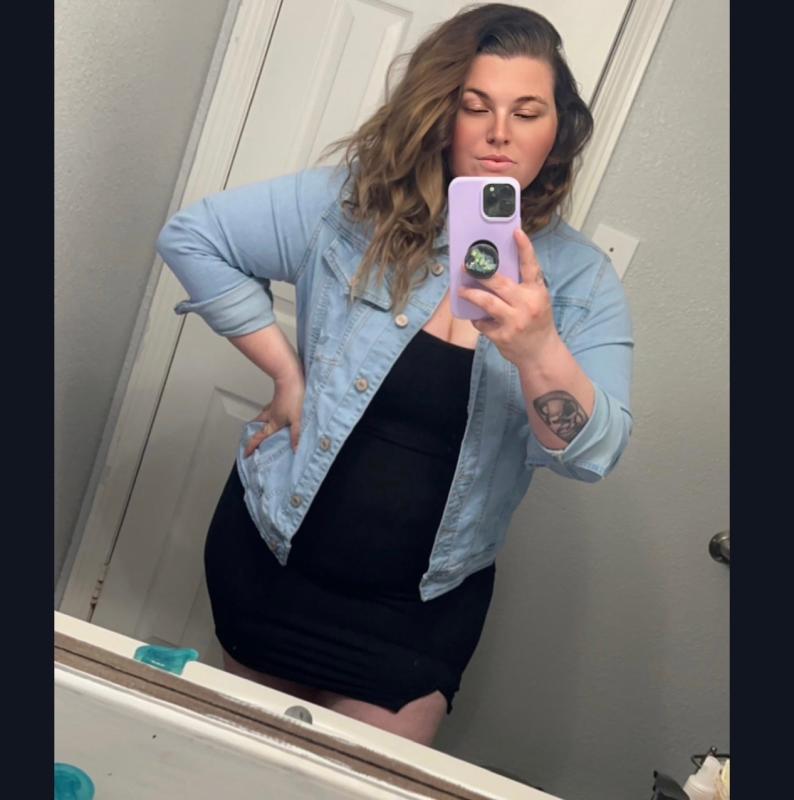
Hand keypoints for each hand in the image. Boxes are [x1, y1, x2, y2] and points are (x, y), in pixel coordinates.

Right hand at [243, 370, 304, 456]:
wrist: (289, 377)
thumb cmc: (293, 397)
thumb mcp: (297, 419)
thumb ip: (296, 434)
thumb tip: (295, 449)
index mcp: (274, 422)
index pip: (259, 437)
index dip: (251, 446)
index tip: (245, 454)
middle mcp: (270, 415)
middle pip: (257, 426)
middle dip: (253, 434)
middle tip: (250, 440)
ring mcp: (272, 407)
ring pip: (262, 417)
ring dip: (259, 423)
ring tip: (260, 428)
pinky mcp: (277, 400)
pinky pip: (269, 410)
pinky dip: (268, 414)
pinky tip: (274, 413)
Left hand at [458, 228, 558, 364]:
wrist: (541, 354)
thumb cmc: (537, 322)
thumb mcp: (538, 300)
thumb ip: (522, 286)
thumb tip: (495, 269)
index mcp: (537, 293)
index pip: (531, 267)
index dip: (525, 248)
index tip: (516, 232)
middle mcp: (527, 305)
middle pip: (500, 283)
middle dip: (481, 273)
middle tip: (466, 265)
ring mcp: (514, 322)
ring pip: (487, 303)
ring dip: (471, 295)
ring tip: (461, 291)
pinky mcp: (502, 336)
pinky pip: (482, 323)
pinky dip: (477, 319)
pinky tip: (477, 318)